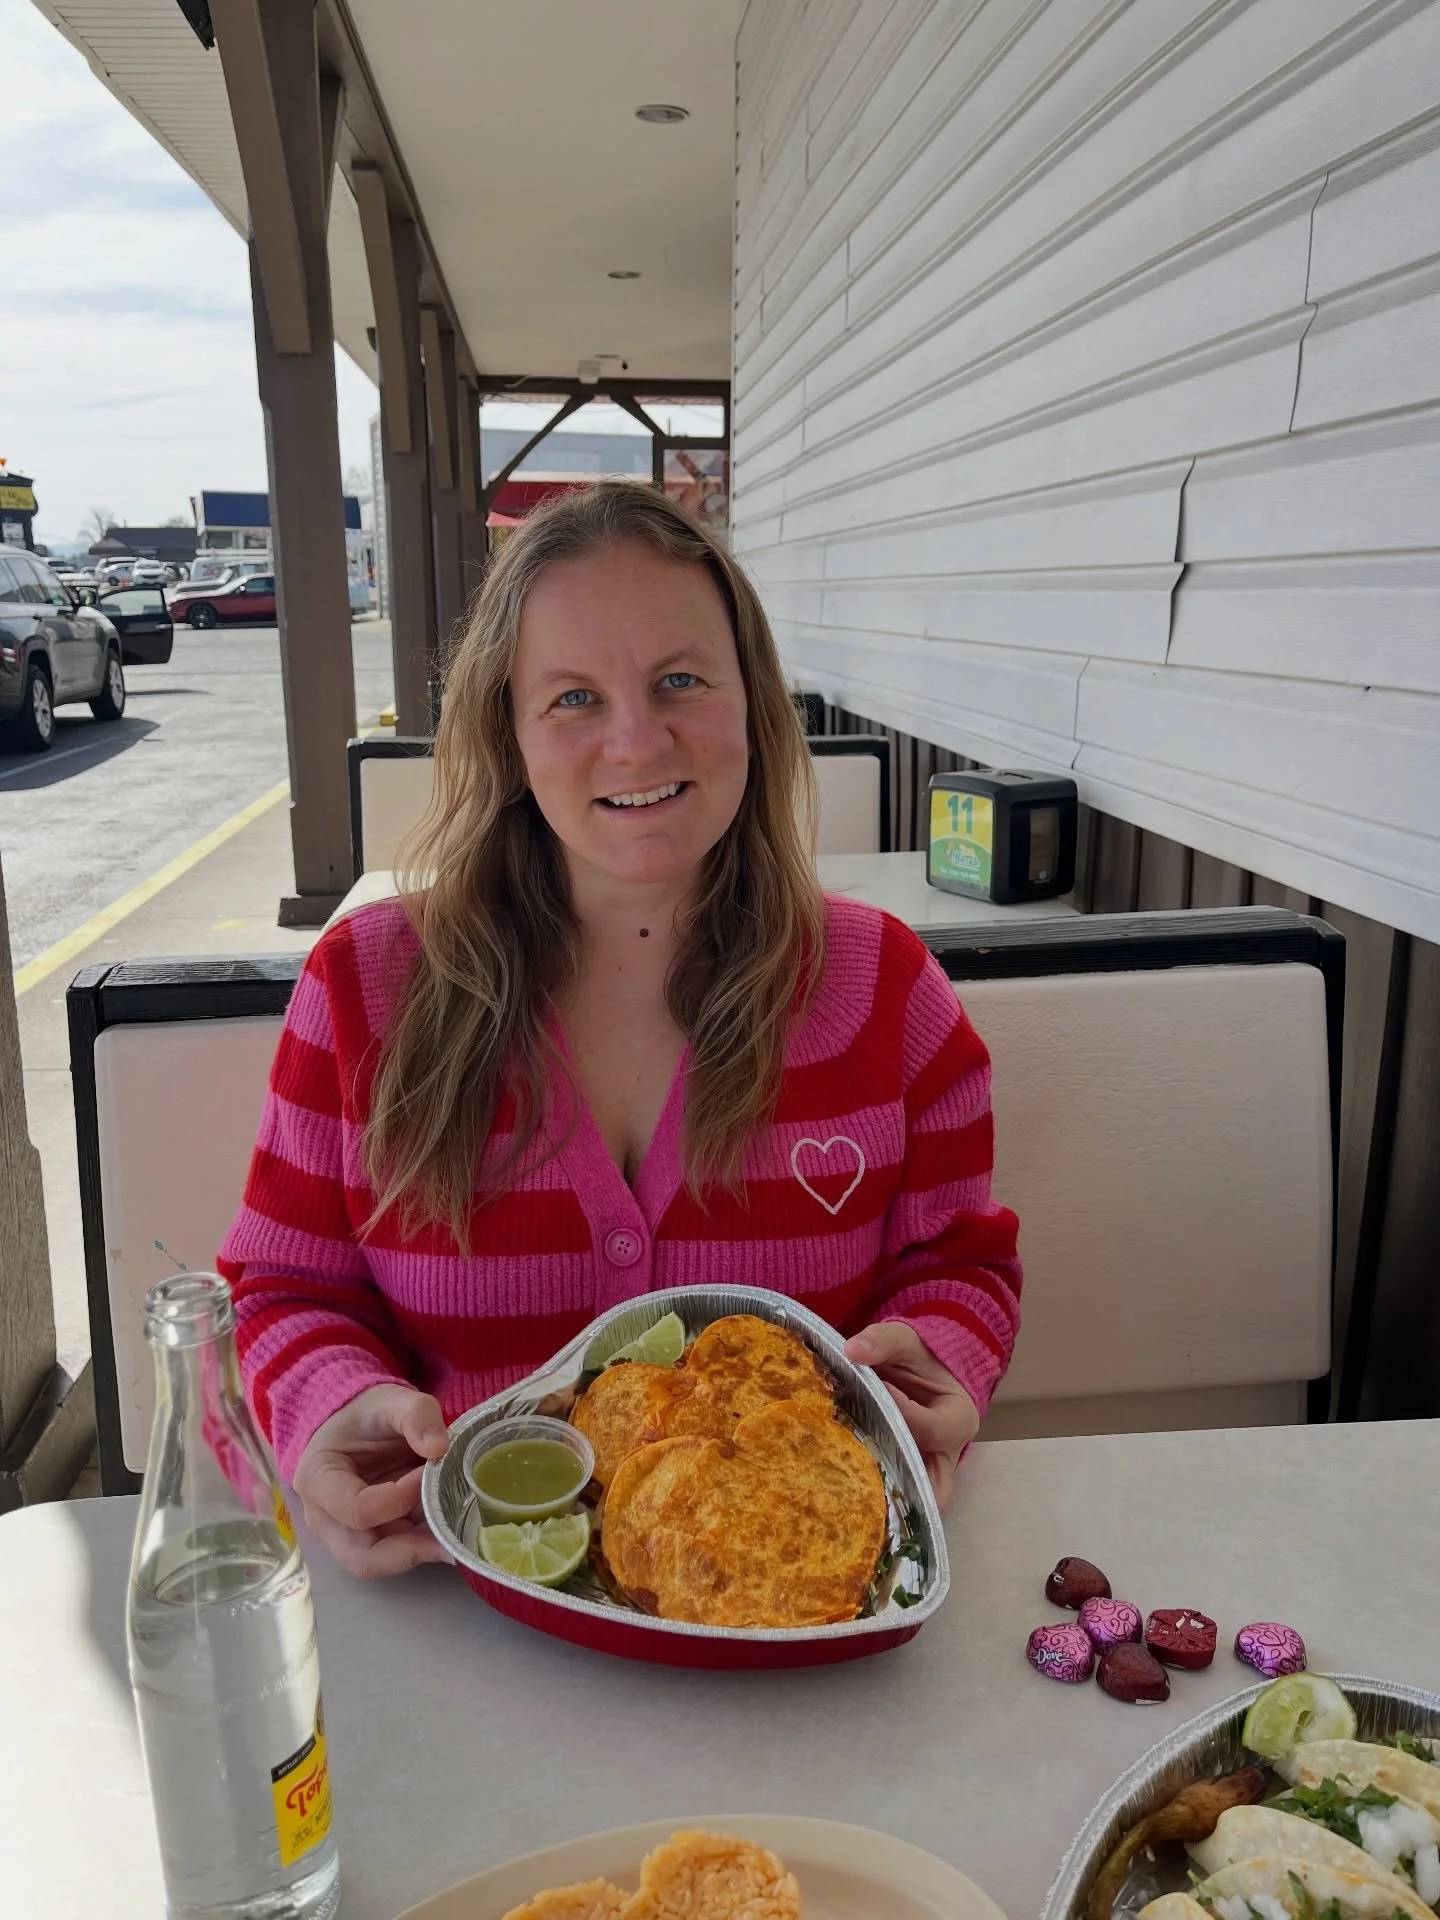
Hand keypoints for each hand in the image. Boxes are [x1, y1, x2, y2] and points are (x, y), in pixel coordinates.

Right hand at [292, 1383, 453, 1578]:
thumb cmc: (367, 1413)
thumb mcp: (391, 1401)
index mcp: (318, 1479)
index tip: (427, 1473)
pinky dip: (423, 1547)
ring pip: (381, 1563)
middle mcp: (324, 1518)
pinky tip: (451, 1532)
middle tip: (452, 1538)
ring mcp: (345, 1534)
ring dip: (420, 1552)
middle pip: (362, 1557)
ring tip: (457, 1536)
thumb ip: (415, 1415)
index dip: (398, 1498)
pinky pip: (395, 1554)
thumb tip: (439, 1447)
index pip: (356, 1509)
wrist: (359, 1422)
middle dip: (410, 1550)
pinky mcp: (370, 1538)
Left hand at [844, 1321, 978, 1508]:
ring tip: (846, 1484)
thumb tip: (852, 1351)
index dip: (899, 1413)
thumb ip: (882, 1342)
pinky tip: (844, 1485)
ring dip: (884, 1495)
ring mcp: (929, 1470)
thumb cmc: (918, 1358)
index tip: (873, 1392)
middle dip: (895, 1480)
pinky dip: (876, 1494)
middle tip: (854, 1465)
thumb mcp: (905, 1341)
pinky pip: (897, 1497)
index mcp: (958, 1418)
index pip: (929, 1429)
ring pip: (914, 1500)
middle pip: (930, 1484)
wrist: (920, 1369)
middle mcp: (949, 1453)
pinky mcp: (909, 1477)